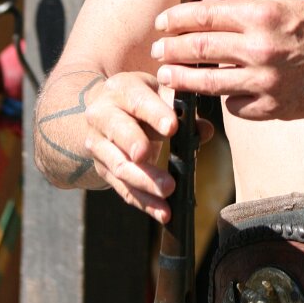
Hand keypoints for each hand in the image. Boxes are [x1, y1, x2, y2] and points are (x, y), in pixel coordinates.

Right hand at [84, 71, 212, 221]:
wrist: (106, 110)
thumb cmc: (144, 98)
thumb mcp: (162, 94)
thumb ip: (184, 109)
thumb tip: (205, 130)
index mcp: (121, 89)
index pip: (137, 99)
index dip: (154, 113)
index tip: (172, 127)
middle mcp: (102, 114)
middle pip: (119, 132)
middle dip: (138, 146)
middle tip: (158, 153)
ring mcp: (98, 144)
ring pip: (119, 165)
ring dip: (145, 181)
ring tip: (169, 191)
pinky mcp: (101, 169)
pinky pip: (122, 188)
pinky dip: (144, 202)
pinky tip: (164, 213)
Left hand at [150, 0, 303, 120]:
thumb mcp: (282, 5)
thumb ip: (240, 6)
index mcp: (262, 16)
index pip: (204, 15)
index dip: (176, 19)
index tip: (163, 22)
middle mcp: (261, 48)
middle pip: (199, 49)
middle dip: (170, 50)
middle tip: (157, 51)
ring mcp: (267, 82)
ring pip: (209, 83)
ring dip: (182, 79)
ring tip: (168, 77)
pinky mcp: (274, 108)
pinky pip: (235, 107)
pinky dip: (226, 99)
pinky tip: (224, 92)